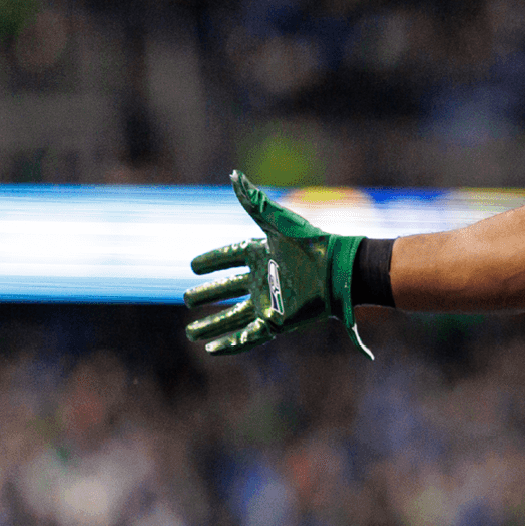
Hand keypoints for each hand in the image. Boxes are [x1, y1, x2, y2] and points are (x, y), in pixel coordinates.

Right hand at [183, 171, 370, 356]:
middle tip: (188, 300)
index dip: (212, 262)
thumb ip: (254, 201)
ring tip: (192, 334)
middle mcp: (263, 279)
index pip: (230, 257)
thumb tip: (235, 175)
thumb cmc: (310, 243)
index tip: (193, 267)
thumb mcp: (277, 221)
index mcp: (261, 254)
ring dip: (213, 326)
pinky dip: (231, 344)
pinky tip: (212, 350)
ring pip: (233, 317)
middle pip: (228, 290)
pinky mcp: (277, 321)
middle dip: (207, 296)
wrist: (337, 270)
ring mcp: (269, 302)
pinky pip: (249, 336)